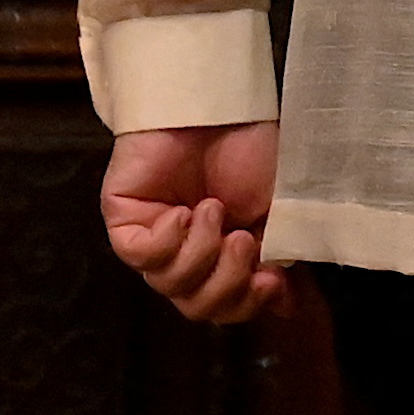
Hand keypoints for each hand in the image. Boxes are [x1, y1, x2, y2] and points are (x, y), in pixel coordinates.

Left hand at [101, 121, 292, 322]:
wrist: (222, 108)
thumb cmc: (251, 150)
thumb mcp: (278, 207)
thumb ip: (280, 254)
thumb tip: (287, 306)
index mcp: (224, 255)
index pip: (227, 306)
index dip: (247, 303)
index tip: (271, 280)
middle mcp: (187, 255)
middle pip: (197, 306)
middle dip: (226, 282)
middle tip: (243, 241)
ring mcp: (155, 241)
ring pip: (169, 284)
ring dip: (200, 251)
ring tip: (213, 209)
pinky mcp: (126, 224)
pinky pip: (141, 258)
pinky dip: (167, 240)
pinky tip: (183, 212)